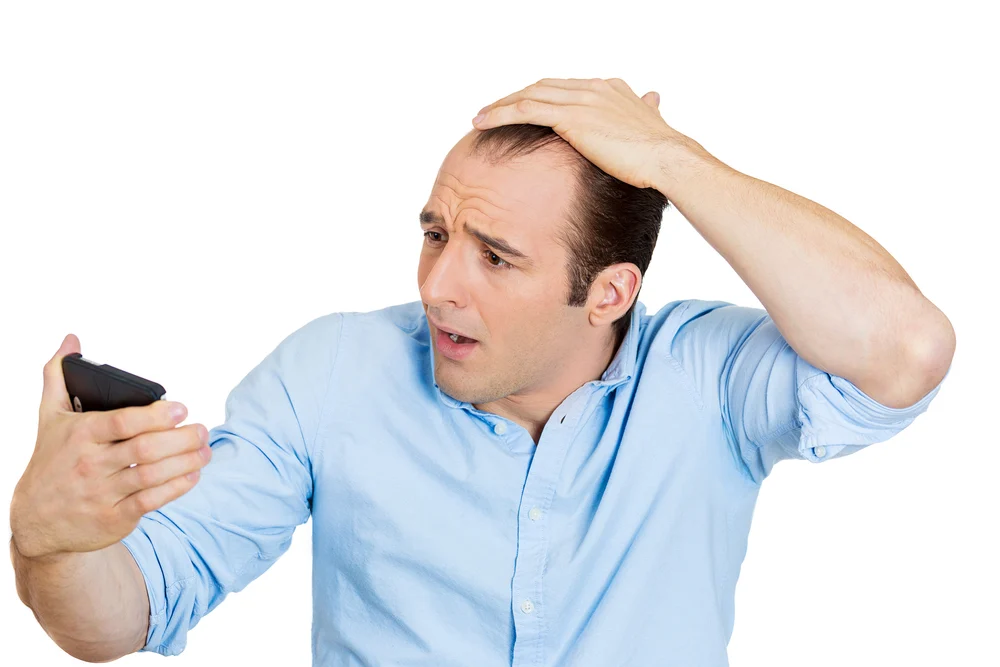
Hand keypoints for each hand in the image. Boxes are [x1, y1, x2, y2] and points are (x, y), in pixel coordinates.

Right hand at [9, 335, 211, 559]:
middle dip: (181, 439)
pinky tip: (192, 474)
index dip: (156, 416)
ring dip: (186, 462)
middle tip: (202, 430)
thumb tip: (70, 339)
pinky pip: (152, 501)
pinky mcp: (115, 517)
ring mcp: (103, 493)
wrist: (35, 520)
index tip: (181, 409)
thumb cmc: (51, 461)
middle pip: (145, 449)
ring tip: (205, 451)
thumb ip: (58, 376)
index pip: (123, 422)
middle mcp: (91, 464)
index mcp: (80, 435)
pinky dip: (177, 487)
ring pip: (154, 475)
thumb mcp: (49, 417)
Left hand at [472, 77, 690, 189]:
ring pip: (528, 95)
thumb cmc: (661, 151)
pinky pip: (525, 110)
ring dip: (499, 105)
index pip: (562, 87)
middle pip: (540, 87)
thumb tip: (652, 98)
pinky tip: (483, 122)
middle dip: (513, 97)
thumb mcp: (652, 121)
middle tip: (491, 111)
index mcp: (607, 89)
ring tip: (479, 117)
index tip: (521, 108)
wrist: (667, 158)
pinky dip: (500, 113)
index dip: (538, 96)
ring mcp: (580, 100)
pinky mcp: (570, 117)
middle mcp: (591, 88)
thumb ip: (646, 108)